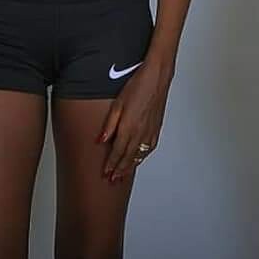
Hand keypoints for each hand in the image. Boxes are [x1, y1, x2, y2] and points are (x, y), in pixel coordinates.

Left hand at [98, 60, 171, 181]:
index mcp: (129, 127)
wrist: (157, 78)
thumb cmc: (137, 86)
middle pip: (128, 157)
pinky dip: (142, 157)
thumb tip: (101, 140)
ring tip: (123, 175)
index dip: (111, 164)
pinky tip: (139, 158)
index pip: (117, 152)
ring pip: (139, 155)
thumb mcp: (118, 103)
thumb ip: (110, 124)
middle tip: (113, 180)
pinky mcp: (156, 128)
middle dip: (119, 170)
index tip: (106, 173)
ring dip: (130, 166)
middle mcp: (140, 133)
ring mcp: (150, 132)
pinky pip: (148, 149)